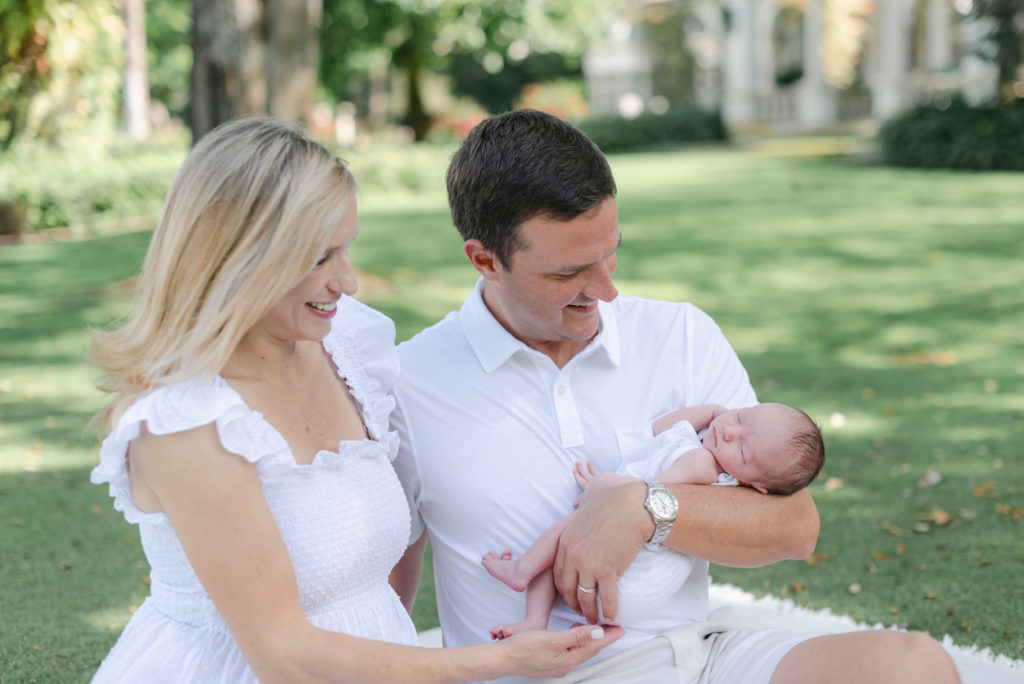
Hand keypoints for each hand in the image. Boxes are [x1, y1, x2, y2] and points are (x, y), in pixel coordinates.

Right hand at [499, 624, 624, 677]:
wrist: (503, 659)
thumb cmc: (524, 648)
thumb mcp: (552, 639)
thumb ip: (577, 636)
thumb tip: (599, 633)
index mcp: (569, 659)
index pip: (595, 646)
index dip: (609, 637)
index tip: (622, 628)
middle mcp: (566, 664)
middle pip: (590, 649)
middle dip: (603, 637)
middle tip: (614, 624)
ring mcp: (558, 664)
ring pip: (580, 649)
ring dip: (590, 638)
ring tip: (598, 626)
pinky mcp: (550, 661)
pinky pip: (570, 649)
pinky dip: (577, 639)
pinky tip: (574, 631)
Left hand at [553, 481, 650, 623]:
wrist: (634, 506)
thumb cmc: (614, 501)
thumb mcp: (587, 504)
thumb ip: (579, 508)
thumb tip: (579, 502)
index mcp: (565, 541)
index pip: (558, 574)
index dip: (564, 590)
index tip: (572, 596)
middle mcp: (573, 555)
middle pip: (567, 589)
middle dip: (574, 605)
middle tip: (582, 612)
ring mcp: (589, 565)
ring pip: (584, 598)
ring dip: (589, 612)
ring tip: (595, 620)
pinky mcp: (608, 571)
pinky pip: (606, 598)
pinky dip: (609, 610)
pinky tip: (613, 616)